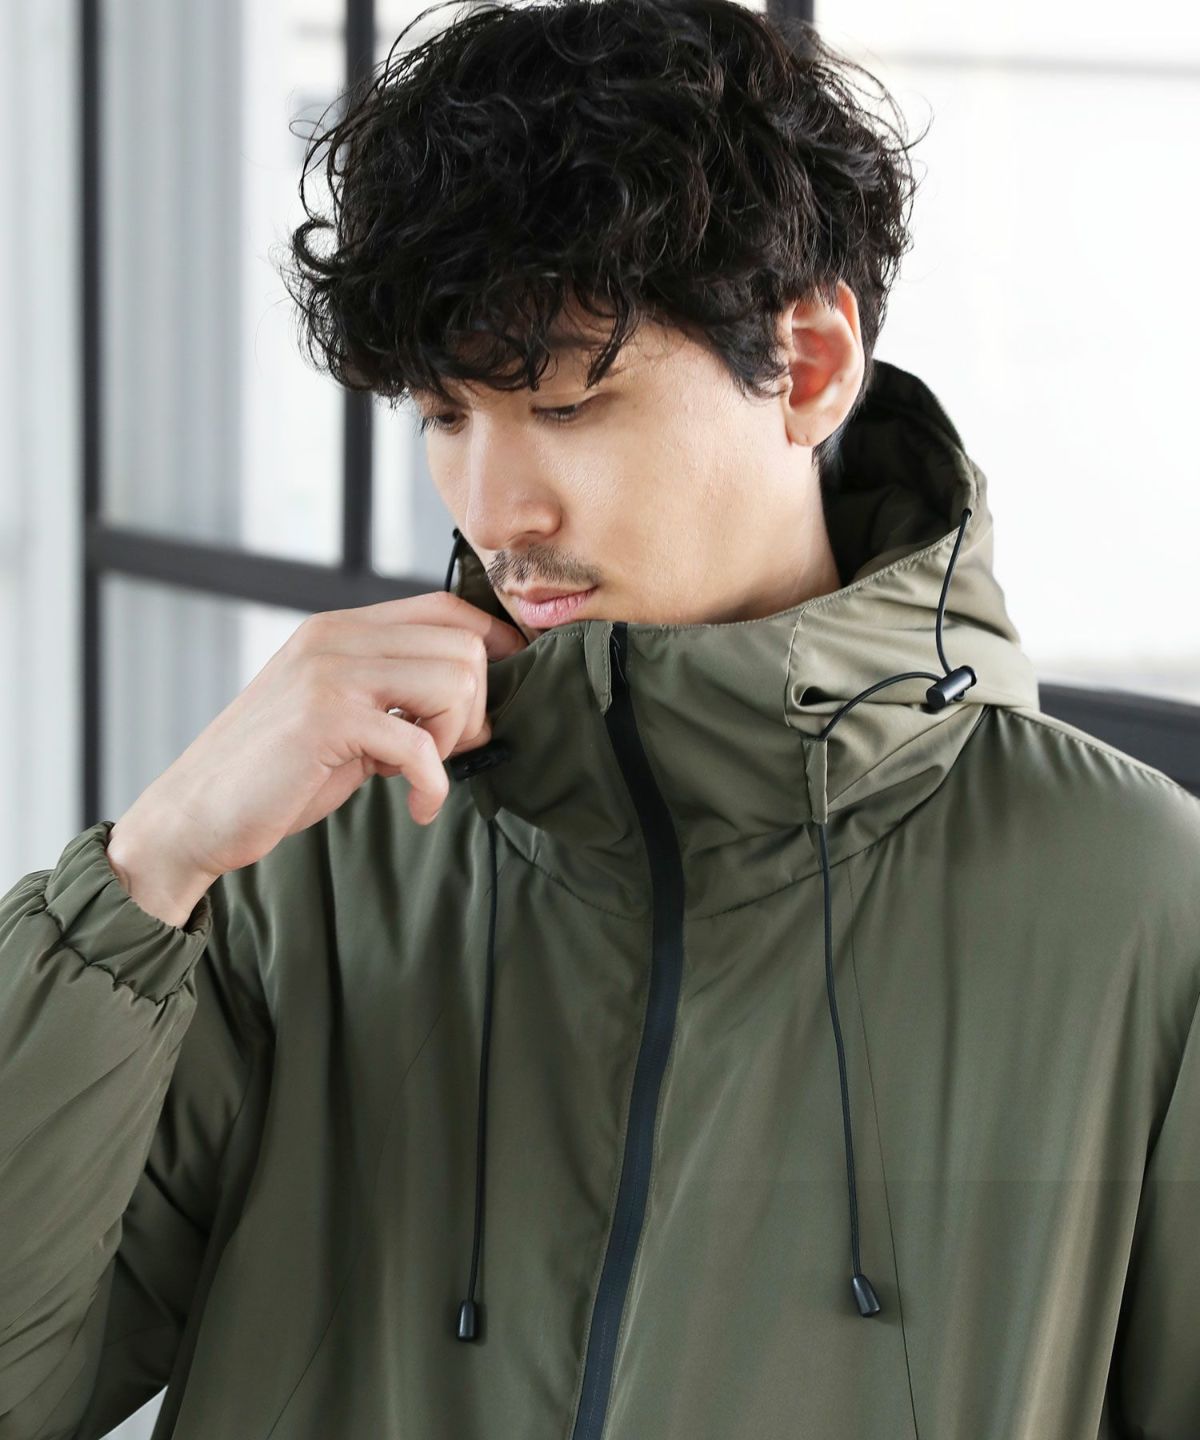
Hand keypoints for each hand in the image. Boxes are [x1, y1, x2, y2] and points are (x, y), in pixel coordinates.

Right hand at [113, 592, 527, 884]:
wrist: (196, 814)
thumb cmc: (277, 773)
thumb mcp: (343, 718)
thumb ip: (396, 697)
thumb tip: (476, 704)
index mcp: (340, 629)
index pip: (446, 606)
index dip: (494, 644)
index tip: (506, 691)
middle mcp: (335, 637)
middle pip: (463, 645)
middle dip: (476, 708)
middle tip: (448, 753)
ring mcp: (329, 673)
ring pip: (454, 682)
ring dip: (455, 740)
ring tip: (423, 774)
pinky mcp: (325, 719)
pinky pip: (421, 745)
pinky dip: (434, 784)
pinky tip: (419, 807)